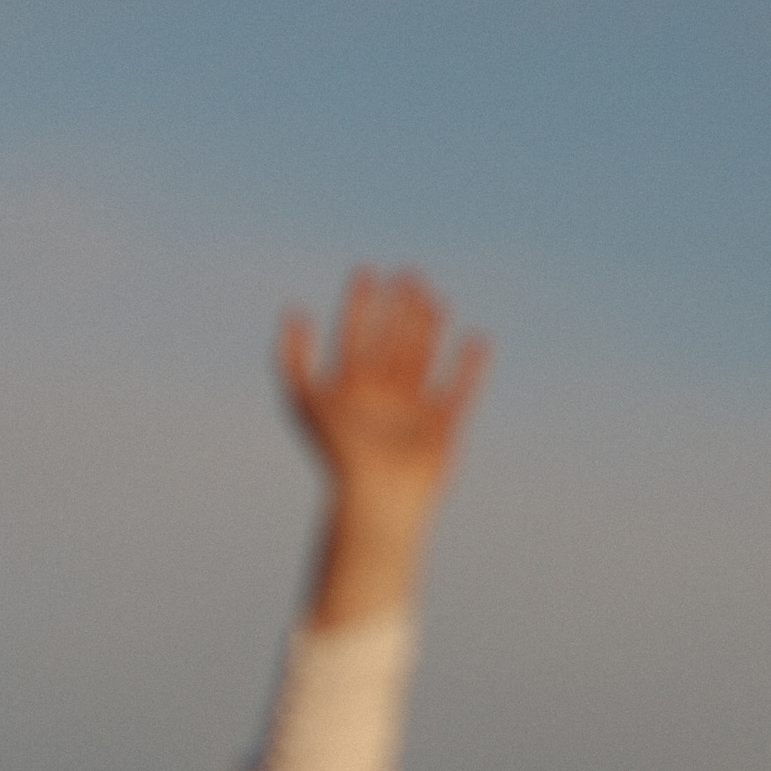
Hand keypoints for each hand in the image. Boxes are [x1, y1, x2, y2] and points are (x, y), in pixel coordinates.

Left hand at [278, 270, 489, 629]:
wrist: (376, 498)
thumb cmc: (338, 453)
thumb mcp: (305, 401)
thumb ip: (292, 358)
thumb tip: (294, 310)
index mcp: (351, 391)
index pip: (354, 337)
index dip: (359, 305)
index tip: (365, 271)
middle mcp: (381, 398)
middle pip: (391, 342)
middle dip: (399, 309)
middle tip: (408, 274)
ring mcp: (413, 410)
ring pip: (422, 357)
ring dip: (429, 327)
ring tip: (434, 298)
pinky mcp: (443, 427)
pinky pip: (460, 390)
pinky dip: (470, 367)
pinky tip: (478, 340)